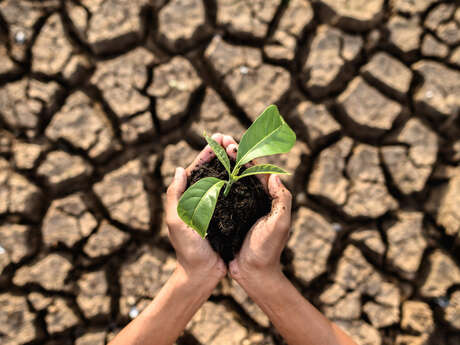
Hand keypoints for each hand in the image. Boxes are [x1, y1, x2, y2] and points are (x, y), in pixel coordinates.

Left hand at [165, 134, 236, 282]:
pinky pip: (235, 194)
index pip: (197, 169)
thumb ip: (175, 196)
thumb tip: (179, 169)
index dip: (207, 152)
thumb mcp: (177, 221)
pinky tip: (249, 172)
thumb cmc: (187, 249)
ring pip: (224, 179)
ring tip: (241, 149)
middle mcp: (202, 199)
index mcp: (188, 197)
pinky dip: (240, 181)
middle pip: (212, 170)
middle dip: (221, 153)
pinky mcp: (228, 215)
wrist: (202, 273)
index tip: (218, 138)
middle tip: (231, 138)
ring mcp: (216, 206)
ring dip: (232, 163)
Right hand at [223, 138, 292, 282]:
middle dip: (232, 153)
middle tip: (220, 139)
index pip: (256, 170)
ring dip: (222, 164)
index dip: (244, 155)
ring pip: (231, 180)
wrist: (253, 274)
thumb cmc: (267, 250)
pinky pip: (221, 195)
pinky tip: (204, 175)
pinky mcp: (229, 216)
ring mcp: (240, 207)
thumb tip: (275, 175)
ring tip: (212, 150)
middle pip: (242, 170)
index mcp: (267, 197)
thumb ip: (282, 200)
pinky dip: (214, 182)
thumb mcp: (280, 224)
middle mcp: (254, 199)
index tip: (232, 143)